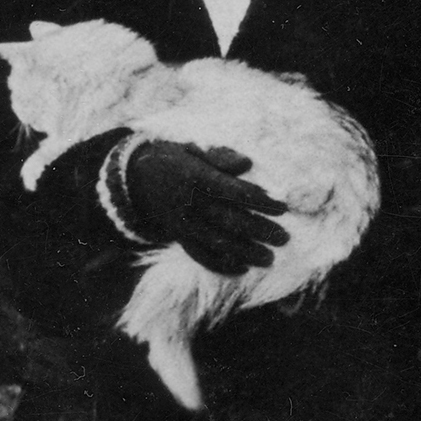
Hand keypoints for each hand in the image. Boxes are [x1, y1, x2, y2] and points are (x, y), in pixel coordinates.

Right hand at [121, 141, 288, 274]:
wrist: (135, 180)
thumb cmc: (175, 162)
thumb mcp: (194, 151)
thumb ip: (222, 158)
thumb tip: (248, 163)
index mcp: (196, 178)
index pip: (235, 192)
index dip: (261, 201)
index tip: (283, 208)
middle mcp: (190, 204)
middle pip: (231, 221)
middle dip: (260, 231)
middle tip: (285, 238)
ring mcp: (184, 224)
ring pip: (218, 243)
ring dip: (246, 253)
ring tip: (269, 258)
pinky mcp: (179, 238)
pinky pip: (200, 255)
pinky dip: (220, 265)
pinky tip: (242, 269)